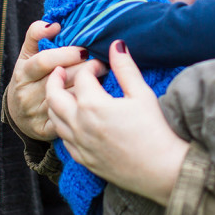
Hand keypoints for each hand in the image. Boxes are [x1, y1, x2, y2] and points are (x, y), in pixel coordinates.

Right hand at [6, 21, 101, 140]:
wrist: (18, 114)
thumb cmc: (29, 78)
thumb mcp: (27, 55)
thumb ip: (36, 35)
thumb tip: (53, 23)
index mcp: (23, 73)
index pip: (44, 61)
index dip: (66, 54)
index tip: (84, 50)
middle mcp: (27, 94)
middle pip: (61, 79)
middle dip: (84, 68)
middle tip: (101, 62)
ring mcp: (35, 113)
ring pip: (68, 97)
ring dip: (89, 86)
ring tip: (102, 76)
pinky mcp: (45, 130)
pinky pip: (69, 117)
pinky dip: (84, 107)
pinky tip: (95, 99)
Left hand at [46, 41, 189, 205]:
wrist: (161, 170)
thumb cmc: (155, 130)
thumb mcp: (142, 94)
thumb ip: (126, 68)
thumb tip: (117, 44)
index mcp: (93, 104)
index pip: (83, 77)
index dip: (91, 67)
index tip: (101, 66)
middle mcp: (79, 124)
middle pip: (54, 96)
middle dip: (55, 80)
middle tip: (60, 71)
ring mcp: (79, 144)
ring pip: (54, 118)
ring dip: (54, 102)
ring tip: (61, 93)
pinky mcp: (83, 159)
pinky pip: (63, 139)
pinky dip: (62, 125)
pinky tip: (71, 121)